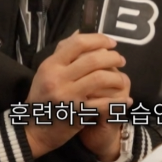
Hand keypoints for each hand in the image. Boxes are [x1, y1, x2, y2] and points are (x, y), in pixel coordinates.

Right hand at [23, 32, 129, 158]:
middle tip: (121, 59)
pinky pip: (104, 104)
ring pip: (101, 78)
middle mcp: (58, 78)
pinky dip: (119, 101)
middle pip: (93, 59)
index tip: (111, 42)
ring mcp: (68, 96)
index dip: (99, 39)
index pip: (78, 43)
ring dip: (117, 77)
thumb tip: (79, 32)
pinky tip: (126, 100)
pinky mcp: (77, 113)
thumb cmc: (42, 97)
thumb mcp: (46, 71)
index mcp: (51, 65)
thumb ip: (62, 52)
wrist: (34, 130)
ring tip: (122, 79)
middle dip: (113, 57)